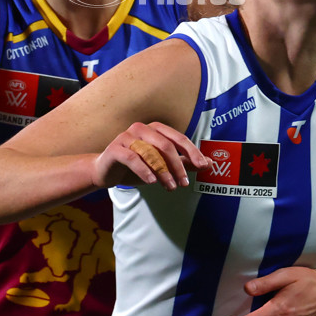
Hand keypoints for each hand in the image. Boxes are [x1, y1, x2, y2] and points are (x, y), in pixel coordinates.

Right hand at [92, 121, 210, 190]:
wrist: (106, 172)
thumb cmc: (136, 166)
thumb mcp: (162, 166)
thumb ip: (184, 163)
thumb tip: (209, 163)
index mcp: (155, 129)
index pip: (178, 138)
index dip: (192, 151)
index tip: (203, 166)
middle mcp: (141, 129)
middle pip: (166, 145)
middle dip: (178, 165)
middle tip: (184, 183)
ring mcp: (127, 137)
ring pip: (150, 153)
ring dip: (163, 172)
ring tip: (171, 187)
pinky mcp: (115, 148)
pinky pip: (132, 158)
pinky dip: (144, 170)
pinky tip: (152, 182)